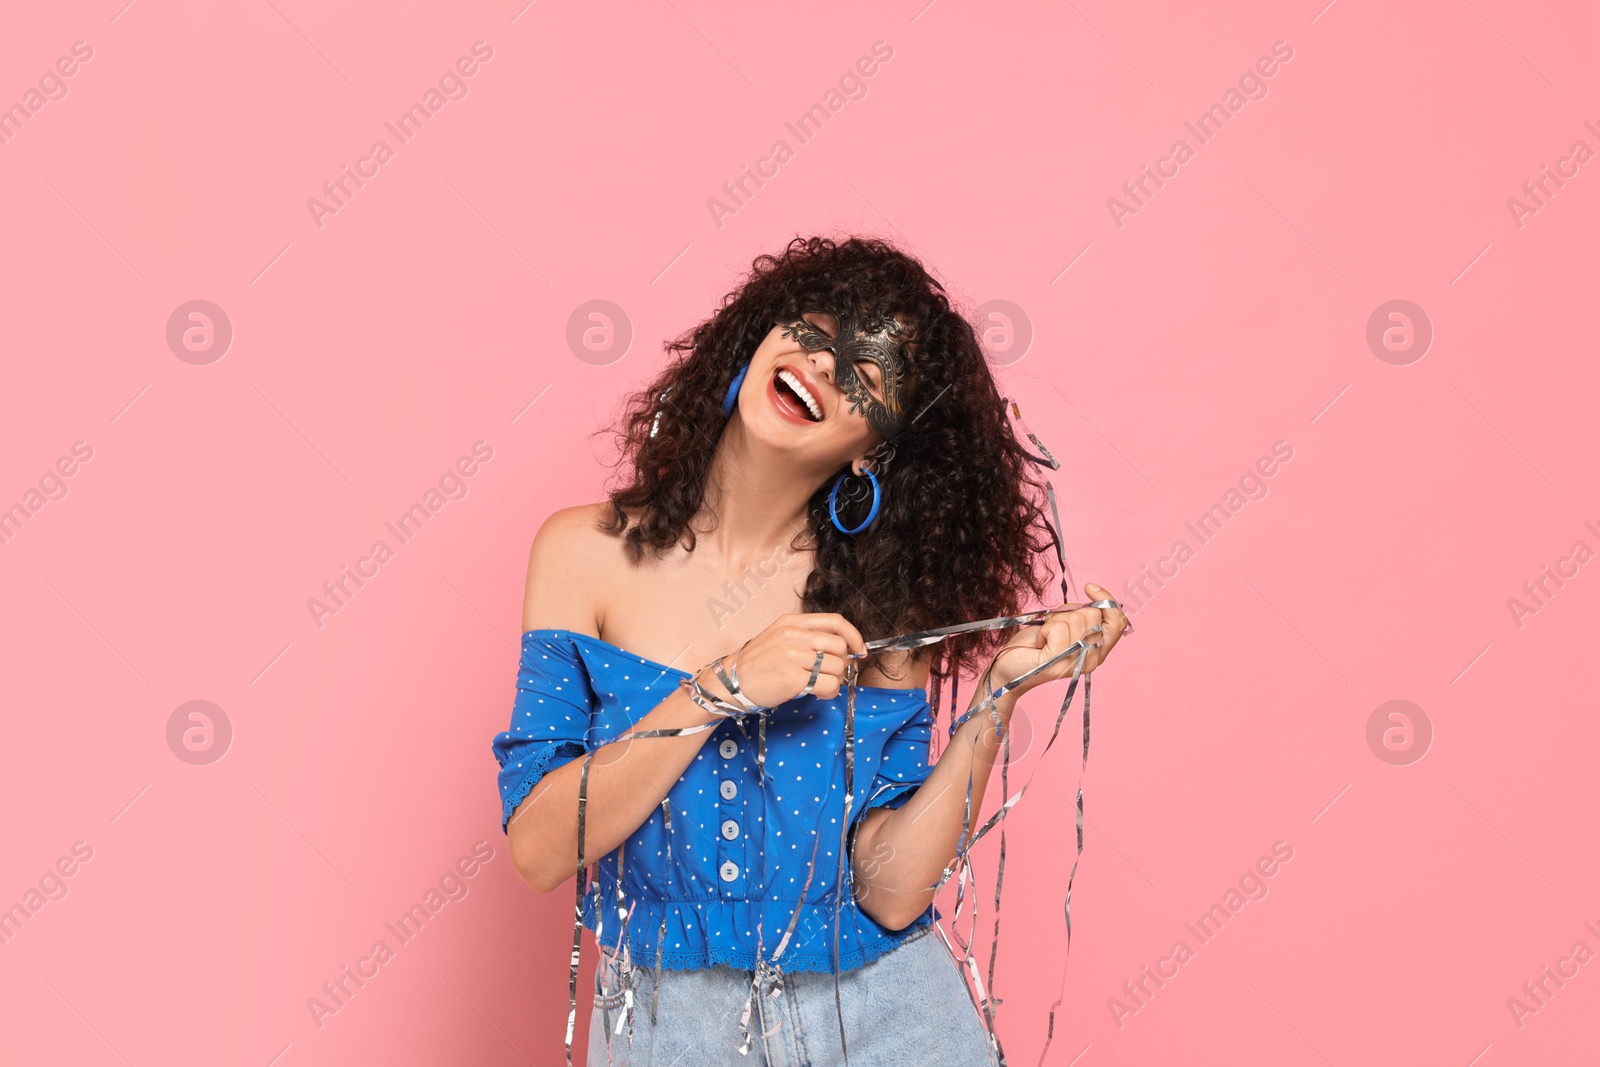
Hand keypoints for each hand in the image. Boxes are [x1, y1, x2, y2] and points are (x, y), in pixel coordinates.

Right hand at [704, 612, 866, 705]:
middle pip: (839, 646)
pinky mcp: (794, 678)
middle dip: (843, 662)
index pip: (835, 621)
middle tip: (833, 673)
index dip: (853, 635)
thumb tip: (840, 648)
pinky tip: (818, 693)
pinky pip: (829, 685)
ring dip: (836, 680)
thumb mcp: (778, 637)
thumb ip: (806, 637)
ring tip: (821, 685)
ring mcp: (794, 656)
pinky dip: (830, 692)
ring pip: (837, 667)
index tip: (859, 649)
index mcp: (792, 622)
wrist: (730, 682)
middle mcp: (794, 635)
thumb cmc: (756, 664)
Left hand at [988, 583, 1127, 694]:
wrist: (1009, 664)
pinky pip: (1057, 627)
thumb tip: (1092, 600)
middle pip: (1093, 615)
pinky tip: (1040, 642)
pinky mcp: (1058, 661)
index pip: (1118, 622)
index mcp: (1098, 651)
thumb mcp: (1064, 623)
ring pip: (1075, 618)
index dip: (1108, 601)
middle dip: (1069, 612)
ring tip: (1045, 637)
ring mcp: (1076, 662)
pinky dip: (1044, 628)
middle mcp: (1093, 660)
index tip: (1090, 588)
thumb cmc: (1035, 644)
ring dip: (1054, 621)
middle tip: (1054, 627)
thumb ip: (1081, 615)